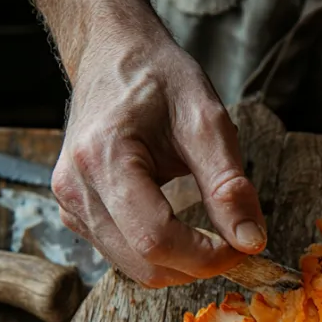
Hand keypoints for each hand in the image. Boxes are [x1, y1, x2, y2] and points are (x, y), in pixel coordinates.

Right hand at [51, 35, 265, 286]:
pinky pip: (124, 255)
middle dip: (198, 265)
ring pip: (135, 268)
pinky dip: (160, 253)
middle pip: (144, 263)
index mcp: (103, 158)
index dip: (207, 257)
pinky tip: (180, 225)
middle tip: (237, 242)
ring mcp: (70, 204)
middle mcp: (75, 188)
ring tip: (212, 232)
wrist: (113, 54)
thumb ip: (228, 185)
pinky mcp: (75, 212)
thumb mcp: (206, 121)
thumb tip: (251, 242)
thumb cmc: (159, 79)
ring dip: (181, 263)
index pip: (156, 239)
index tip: (246, 248)